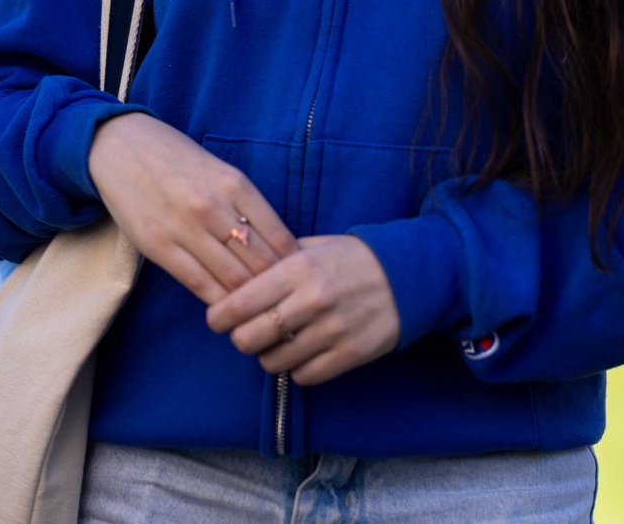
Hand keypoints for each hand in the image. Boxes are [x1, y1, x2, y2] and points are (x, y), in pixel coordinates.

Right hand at [88, 113, 297, 303]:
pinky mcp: (159, 245)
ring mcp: (185, 227)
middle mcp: (213, 206)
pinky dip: (218, 302)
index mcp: (236, 184)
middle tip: (285, 308)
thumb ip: (247, 205)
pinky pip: (199, 284)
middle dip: (275, 290)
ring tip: (259, 316)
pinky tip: (228, 309)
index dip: (294, 268)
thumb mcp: (221, 172)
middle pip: (259, 263)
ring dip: (248, 302)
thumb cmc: (179, 160)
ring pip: (231, 279)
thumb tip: (277, 247)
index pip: (279, 238)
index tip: (299, 283)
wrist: (123, 147)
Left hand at [206, 234, 400, 384]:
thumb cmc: (350, 258)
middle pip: (249, 338)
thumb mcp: (313, 246)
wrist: (406, 275)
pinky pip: (304, 376)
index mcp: (298, 268)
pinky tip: (303, 352)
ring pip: (273, 361)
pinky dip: (297, 369)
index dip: (219, 316)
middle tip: (248, 331)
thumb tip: (237, 275)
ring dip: (269, 355)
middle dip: (242, 338)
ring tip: (278, 341)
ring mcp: (332, 330)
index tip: (216, 319)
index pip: (240, 302)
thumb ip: (276, 260)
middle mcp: (312, 300)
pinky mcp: (350, 354)